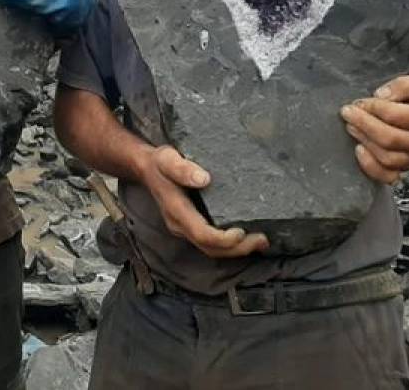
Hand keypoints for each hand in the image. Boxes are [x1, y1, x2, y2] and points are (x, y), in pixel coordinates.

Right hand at [132, 144, 268, 258]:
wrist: (146, 168)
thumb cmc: (159, 163)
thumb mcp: (167, 158)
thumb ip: (182, 168)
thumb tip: (204, 179)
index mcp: (176, 210)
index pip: (201, 234)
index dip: (222, 239)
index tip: (241, 232)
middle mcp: (180, 225)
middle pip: (210, 248)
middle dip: (237, 249)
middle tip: (261, 240)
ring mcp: (185, 228)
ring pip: (211, 249)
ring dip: (236, 250)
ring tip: (260, 241)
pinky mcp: (191, 226)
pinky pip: (210, 242)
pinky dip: (230, 244)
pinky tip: (246, 237)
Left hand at [341, 74, 408, 183]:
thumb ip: (402, 85)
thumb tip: (381, 95)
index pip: (395, 116)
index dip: (374, 107)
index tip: (360, 102)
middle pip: (388, 138)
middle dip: (363, 124)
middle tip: (348, 112)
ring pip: (386, 157)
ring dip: (363, 140)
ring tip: (351, 126)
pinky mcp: (403, 170)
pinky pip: (386, 177)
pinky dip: (370, 166)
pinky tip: (358, 149)